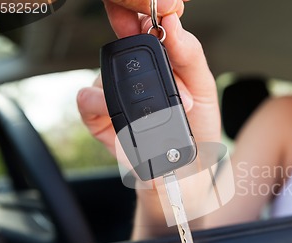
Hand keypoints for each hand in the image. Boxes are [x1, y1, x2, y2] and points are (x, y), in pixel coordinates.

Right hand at [77, 0, 220, 160]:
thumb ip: (189, 55)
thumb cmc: (197, 130)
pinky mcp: (100, 120)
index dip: (141, 20)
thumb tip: (172, 25)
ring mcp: (115, 97)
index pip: (143, 30)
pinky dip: (101, 103)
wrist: (190, 175)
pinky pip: (87, 101)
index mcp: (158, 64)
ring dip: (135, 89)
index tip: (154, 19)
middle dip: (137, 54)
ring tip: (171, 110)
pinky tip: (124, 116)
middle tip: (166, 75)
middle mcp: (132, 77)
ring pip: (105, 74)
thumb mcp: (203, 88)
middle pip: (120, 49)